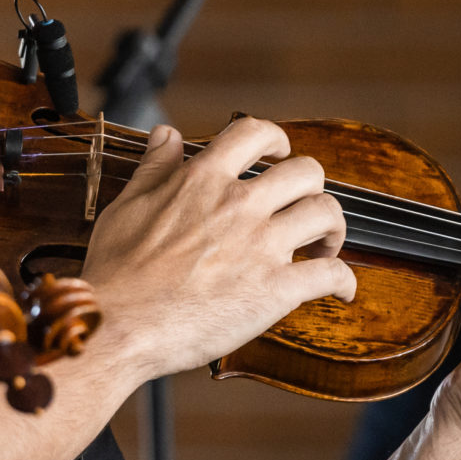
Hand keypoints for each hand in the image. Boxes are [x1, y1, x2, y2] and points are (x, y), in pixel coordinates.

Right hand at [80, 118, 354, 388]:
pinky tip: (340, 290)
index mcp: (202, 181)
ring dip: (333, 229)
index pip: (253, 133)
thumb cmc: (116, 273)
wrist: (118, 325)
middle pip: (306, 171)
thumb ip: (154, 167)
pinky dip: (344, 281)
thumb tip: (165, 134)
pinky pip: (332, 275)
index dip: (275, 139)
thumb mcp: (126, 205)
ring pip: (326, 214)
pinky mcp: (276, 289)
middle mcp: (238, 205)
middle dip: (312, 187)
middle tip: (303, 206)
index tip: (278, 153)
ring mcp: (261, 246)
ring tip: (323, 246)